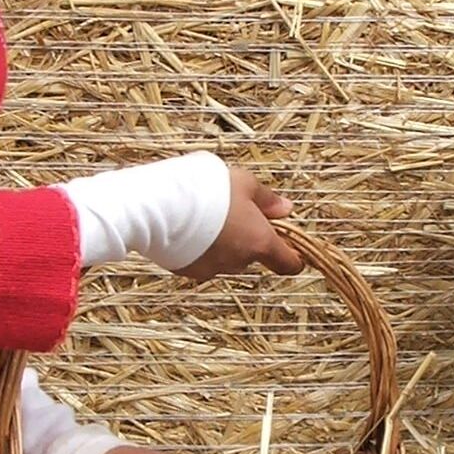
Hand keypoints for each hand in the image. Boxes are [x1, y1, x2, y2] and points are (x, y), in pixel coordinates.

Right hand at [178, 168, 304, 279]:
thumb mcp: (243, 182)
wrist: (160, 206)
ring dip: (222, 244)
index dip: (293, 258)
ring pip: (226, 258)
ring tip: (204, 216)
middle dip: (247, 239)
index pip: (288, 263)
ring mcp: (213, 269)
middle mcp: (239, 261)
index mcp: (260, 241)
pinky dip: (199, 249)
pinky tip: (187, 227)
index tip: (291, 250)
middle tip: (231, 212)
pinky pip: (201, 261)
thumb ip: (266, 199)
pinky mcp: (188, 271)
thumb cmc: (207, 189)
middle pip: (252, 255)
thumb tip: (286, 209)